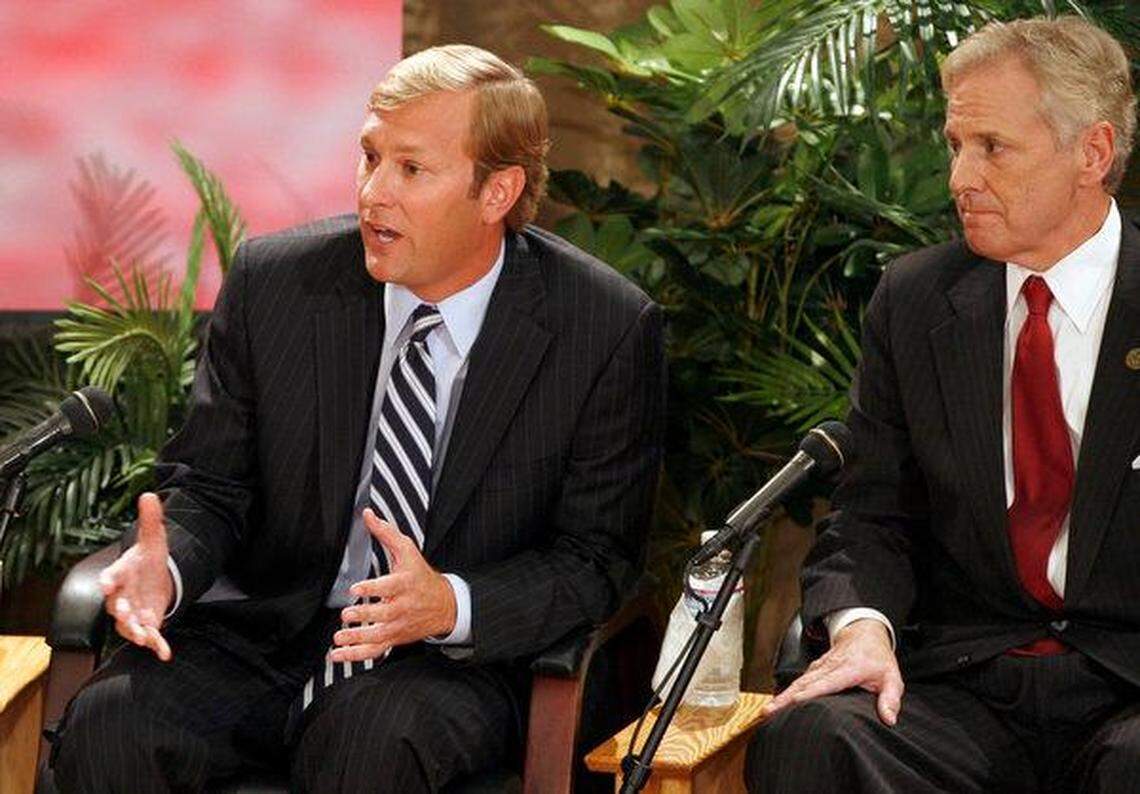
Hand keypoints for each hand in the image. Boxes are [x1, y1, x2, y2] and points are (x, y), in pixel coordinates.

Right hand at [97, 492, 173, 660]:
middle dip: (121, 611)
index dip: (108, 580)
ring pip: (128, 625)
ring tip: (145, 638)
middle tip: (127, 614)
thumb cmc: (148, 560)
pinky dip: (156, 645)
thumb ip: (151, 520)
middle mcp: (122, 596)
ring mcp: (133, 612)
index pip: (110, 576)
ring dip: (136, 632)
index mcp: (121, 574)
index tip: (106, 584)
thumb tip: (149, 495)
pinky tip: (165, 653)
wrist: (156, 579)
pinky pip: (149, 636)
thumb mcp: (154, 539)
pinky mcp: (146, 624)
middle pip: (116, 605)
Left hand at [329, 508, 456, 662]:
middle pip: (384, 614)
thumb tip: (367, 514)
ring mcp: (398, 625)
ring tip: (339, 637)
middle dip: (365, 616)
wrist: (444, 605)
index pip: (390, 586)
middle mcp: (403, 607)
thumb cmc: (420, 576)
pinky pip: (375, 651)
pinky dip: (356, 656)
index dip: (373, 588)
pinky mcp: (394, 638)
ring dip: (357, 639)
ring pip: (378, 636)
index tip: (356, 589)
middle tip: (346, 615)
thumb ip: (386, 533)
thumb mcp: (407, 551)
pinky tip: (338, 654)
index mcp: (405, 584)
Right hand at [763, 618, 902, 724]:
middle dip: (785, 698)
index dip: (808, 693)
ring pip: (797, 682)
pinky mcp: (814, 668)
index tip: (793, 702)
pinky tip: (777, 702)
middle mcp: (828, 667)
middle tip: (768, 712)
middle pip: (803, 684)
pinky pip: (799, 680)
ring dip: (781, 696)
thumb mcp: (891, 677)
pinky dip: (786, 691)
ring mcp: (819, 666)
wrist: (864, 632)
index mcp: (847, 670)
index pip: (825, 683)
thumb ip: (891, 698)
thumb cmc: (877, 658)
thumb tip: (889, 719)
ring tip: (767, 711)